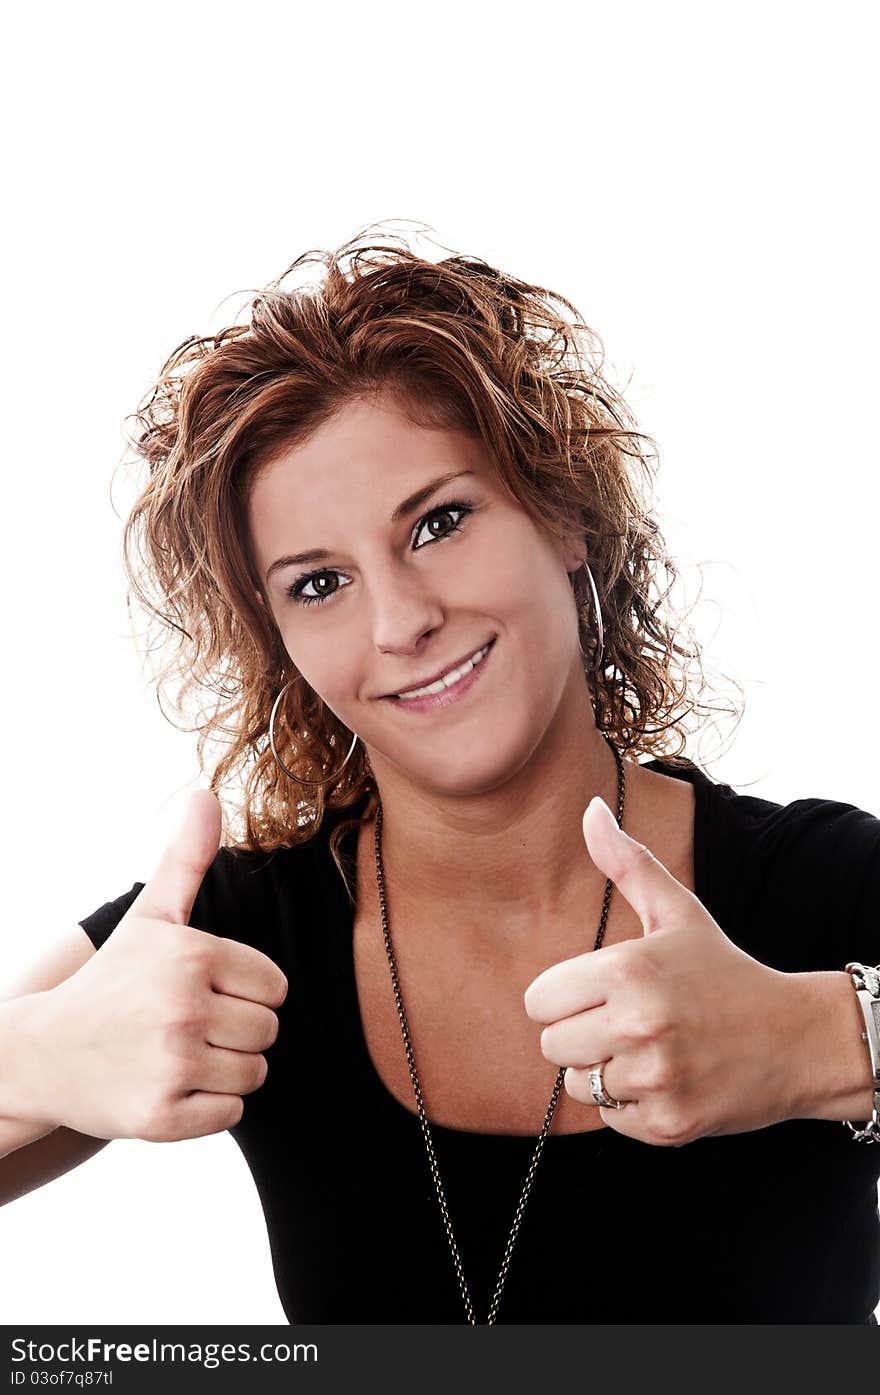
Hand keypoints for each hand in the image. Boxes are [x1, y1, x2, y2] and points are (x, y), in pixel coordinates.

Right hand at [34, 790, 288, 1142]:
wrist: (43, 1054)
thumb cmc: (112, 980)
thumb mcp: (150, 916)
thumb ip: (186, 859)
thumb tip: (205, 793)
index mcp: (193, 955)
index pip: (275, 986)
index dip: (244, 992)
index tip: (200, 991)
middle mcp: (183, 1009)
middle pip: (268, 1031)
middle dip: (236, 1033)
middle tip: (184, 1027)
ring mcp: (171, 1066)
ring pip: (255, 1075)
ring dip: (224, 1071)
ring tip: (177, 1055)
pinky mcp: (161, 1118)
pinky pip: (230, 1115)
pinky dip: (206, 1108)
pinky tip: (168, 1087)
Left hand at [523, 796, 804, 1145]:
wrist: (798, 1040)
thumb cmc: (724, 972)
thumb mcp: (677, 912)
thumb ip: (626, 862)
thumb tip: (589, 810)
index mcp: (627, 970)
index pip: (539, 1000)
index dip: (564, 997)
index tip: (598, 993)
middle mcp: (637, 1024)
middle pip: (552, 1046)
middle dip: (582, 1035)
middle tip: (628, 1022)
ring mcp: (654, 1078)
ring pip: (578, 1085)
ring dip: (605, 1071)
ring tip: (651, 1050)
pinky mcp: (667, 1124)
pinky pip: (610, 1118)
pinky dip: (631, 1104)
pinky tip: (668, 1079)